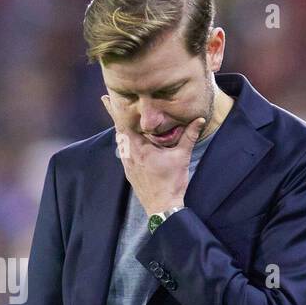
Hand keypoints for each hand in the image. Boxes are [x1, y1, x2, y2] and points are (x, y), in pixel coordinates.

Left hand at [102, 96, 205, 215]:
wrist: (162, 207)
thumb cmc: (171, 183)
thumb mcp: (182, 157)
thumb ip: (189, 136)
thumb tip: (199, 119)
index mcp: (139, 149)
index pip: (123, 125)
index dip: (114, 111)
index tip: (106, 98)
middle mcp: (129, 155)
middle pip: (118, 131)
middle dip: (115, 116)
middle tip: (108, 100)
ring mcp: (127, 164)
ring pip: (120, 142)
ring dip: (120, 129)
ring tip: (118, 116)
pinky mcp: (129, 171)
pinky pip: (123, 152)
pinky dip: (123, 141)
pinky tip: (127, 139)